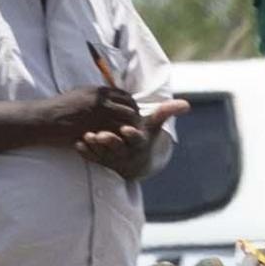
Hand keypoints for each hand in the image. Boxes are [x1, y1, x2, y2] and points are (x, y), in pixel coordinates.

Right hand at [39, 86, 141, 142]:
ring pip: (125, 123)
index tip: (132, 116)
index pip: (126, 97)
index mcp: (99, 91)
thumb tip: (106, 97)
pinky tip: (118, 146)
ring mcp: (98, 116)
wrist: (43, 119)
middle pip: (130, 110)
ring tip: (129, 141)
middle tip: (135, 131)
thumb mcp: (78, 95)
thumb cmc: (58, 108)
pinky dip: (119, 141)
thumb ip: (95, 96)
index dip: (131, 107)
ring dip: (129, 132)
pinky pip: (114, 135)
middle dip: (134, 121)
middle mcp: (102, 101)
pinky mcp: (94, 130)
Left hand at [75, 99, 190, 173]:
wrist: (134, 161)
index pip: (137, 140)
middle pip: (118, 148)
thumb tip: (187, 104)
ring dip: (94, 147)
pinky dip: (85, 153)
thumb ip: (166, 113)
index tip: (126, 129)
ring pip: (103, 154)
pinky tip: (77, 144)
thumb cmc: (144, 137)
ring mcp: (112, 158)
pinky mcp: (101, 161)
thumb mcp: (153, 126)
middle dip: (110, 141)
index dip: (132, 135)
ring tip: (86, 137)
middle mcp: (126, 152)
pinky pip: (92, 158)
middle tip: (101, 134)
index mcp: (139, 143)